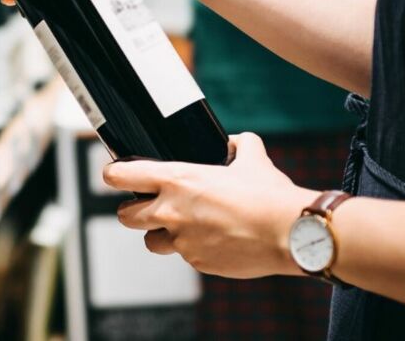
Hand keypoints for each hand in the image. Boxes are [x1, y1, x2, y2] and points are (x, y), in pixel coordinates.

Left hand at [102, 133, 320, 278]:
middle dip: (132, 210)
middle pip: (125, 215)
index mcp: (177, 179)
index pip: (121, 176)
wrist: (291, 233)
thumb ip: (240, 145)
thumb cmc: (269, 195)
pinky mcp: (197, 262)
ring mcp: (183, 240)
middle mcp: (171, 211)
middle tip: (145, 206)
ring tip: (179, 227)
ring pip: (151, 241)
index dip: (113, 174)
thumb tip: (236, 141)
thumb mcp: (253, 159)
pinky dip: (193, 249)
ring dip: (159, 234)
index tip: (114, 175)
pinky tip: (212, 241)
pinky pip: (184, 256)